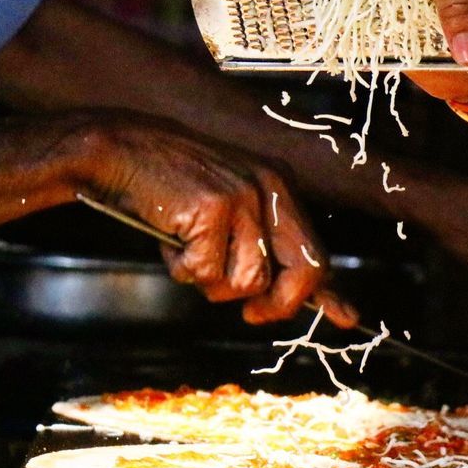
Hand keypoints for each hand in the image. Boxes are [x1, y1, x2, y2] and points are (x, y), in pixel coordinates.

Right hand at [75, 111, 356, 326]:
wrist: (120, 149)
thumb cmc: (168, 185)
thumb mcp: (225, 208)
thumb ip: (259, 245)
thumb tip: (282, 298)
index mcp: (277, 186)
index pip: (315, 248)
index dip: (329, 291)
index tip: (347, 318)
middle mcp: (268, 188)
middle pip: (303, 270)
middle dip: (279, 304)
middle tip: (253, 314)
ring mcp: (243, 197)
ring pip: (249, 280)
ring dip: (213, 282)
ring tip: (191, 252)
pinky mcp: (213, 207)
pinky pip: (206, 272)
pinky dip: (182, 269)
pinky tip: (171, 241)